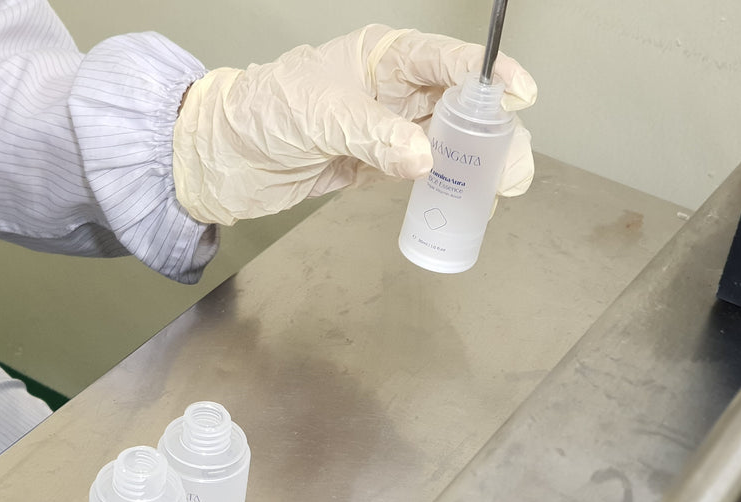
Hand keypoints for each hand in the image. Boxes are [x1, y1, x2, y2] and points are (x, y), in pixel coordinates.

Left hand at [172, 25, 537, 224]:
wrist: (220, 159)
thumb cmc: (260, 113)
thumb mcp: (320, 115)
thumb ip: (373, 134)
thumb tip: (425, 157)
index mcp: (380, 58)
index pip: (445, 59)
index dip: (487, 74)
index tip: (520, 94)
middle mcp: (390, 91)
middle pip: (460, 105)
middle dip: (492, 132)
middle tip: (511, 167)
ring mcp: (385, 130)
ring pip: (448, 143)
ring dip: (476, 165)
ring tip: (497, 191)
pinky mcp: (375, 166)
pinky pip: (423, 175)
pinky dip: (446, 189)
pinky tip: (466, 205)